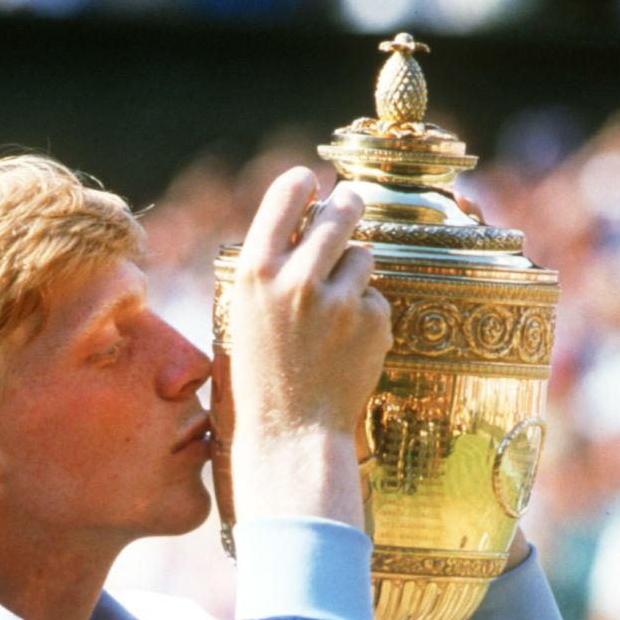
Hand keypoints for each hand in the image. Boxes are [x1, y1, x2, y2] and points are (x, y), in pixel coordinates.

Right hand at [228, 167, 391, 526]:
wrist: (289, 435)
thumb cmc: (259, 376)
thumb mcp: (244, 314)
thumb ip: (268, 267)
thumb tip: (303, 215)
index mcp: (255, 272)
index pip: (288, 192)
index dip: (303, 185)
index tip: (312, 187)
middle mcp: (297, 278)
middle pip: (340, 210)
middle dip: (346, 208)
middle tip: (346, 211)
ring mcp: (339, 301)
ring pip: (363, 253)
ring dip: (354, 271)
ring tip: (333, 309)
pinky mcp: (373, 321)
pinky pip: (375, 297)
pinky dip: (366, 314)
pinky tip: (344, 345)